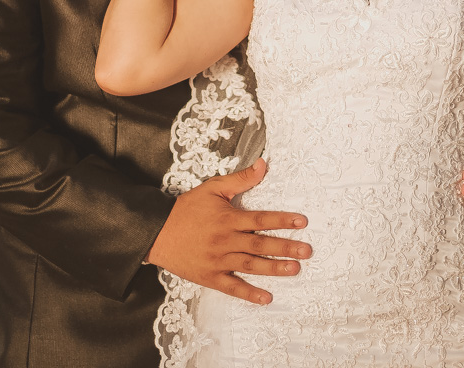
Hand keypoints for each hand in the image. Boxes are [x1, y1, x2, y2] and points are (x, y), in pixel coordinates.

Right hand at [146, 158, 311, 304]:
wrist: (156, 232)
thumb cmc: (186, 209)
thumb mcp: (213, 189)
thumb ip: (241, 179)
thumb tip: (264, 164)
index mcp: (228, 219)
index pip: (260, 220)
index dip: (282, 220)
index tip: (302, 221)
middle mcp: (225, 240)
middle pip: (260, 245)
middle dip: (285, 247)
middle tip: (307, 251)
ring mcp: (218, 260)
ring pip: (250, 266)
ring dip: (274, 269)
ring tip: (294, 269)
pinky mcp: (209, 276)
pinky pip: (232, 287)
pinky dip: (249, 294)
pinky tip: (266, 298)